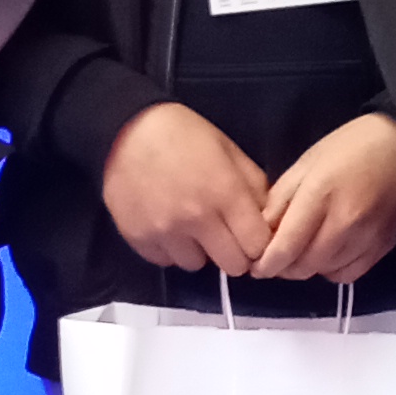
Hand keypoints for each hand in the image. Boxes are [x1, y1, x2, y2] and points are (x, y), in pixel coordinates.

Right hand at [102, 101, 271, 273]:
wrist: (127, 128)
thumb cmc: (185, 134)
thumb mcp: (229, 150)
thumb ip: (254, 187)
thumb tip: (268, 220)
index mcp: (226, 194)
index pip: (259, 246)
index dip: (259, 243)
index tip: (251, 236)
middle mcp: (197, 219)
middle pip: (232, 266)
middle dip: (234, 253)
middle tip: (225, 235)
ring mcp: (165, 232)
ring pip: (196, 265)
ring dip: (199, 251)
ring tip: (190, 226)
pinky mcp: (138, 239)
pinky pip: (165, 261)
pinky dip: (170, 249)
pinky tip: (167, 224)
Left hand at [255, 113, 395, 285]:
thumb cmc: (354, 146)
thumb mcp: (308, 161)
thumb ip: (282, 198)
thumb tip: (263, 232)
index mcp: (320, 194)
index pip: (286, 246)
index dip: (266, 264)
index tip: (255, 266)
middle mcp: (344, 222)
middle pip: (303, 266)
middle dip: (283, 267)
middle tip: (276, 257)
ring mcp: (367, 238)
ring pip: (324, 272)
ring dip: (307, 268)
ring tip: (302, 252)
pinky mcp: (384, 247)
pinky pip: (349, 275)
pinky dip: (332, 270)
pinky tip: (329, 254)